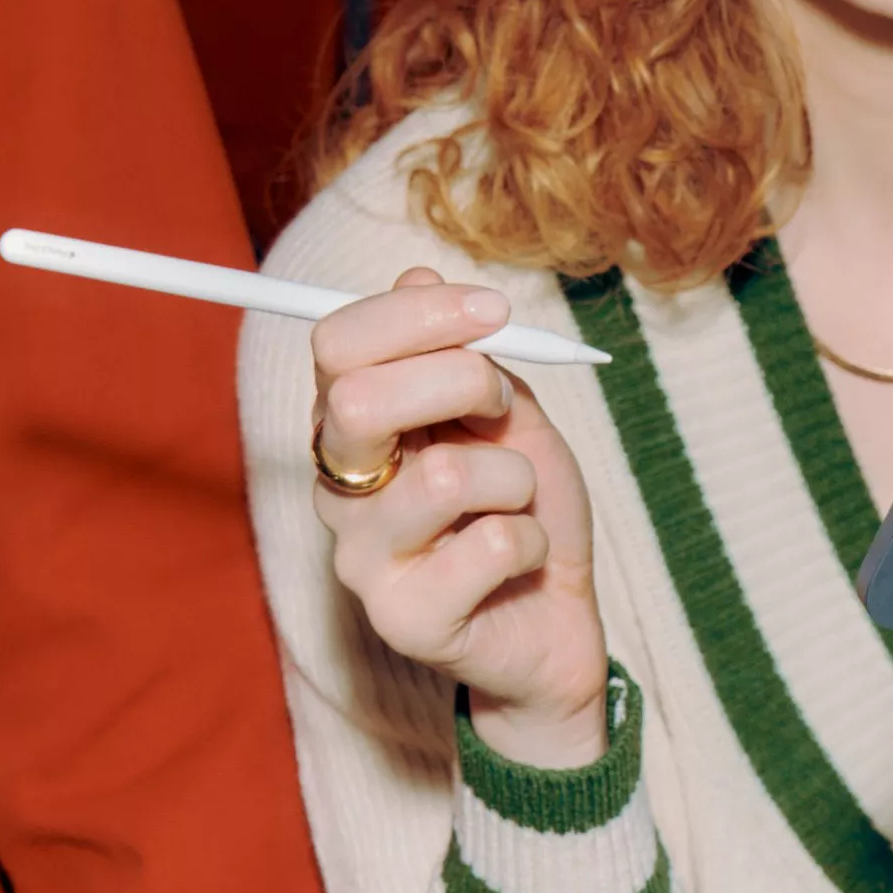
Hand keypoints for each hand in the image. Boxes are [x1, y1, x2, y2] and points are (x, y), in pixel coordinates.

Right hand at [310, 267, 605, 766]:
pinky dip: (533, 541)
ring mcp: (362, 559)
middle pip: (358, 402)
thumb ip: (463, 352)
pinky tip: (521, 560)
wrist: (556, 618)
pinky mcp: (404, 620)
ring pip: (443, 476)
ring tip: (518, 505)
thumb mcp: (504, 412)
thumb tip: (417, 272)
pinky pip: (488, 547)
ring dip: (514, 478)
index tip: (494, 312)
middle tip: (501, 411)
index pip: (337, 343)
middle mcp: (338, 488)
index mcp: (350, 426)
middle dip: (460, 382)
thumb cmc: (522, 507)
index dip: (417, 313)